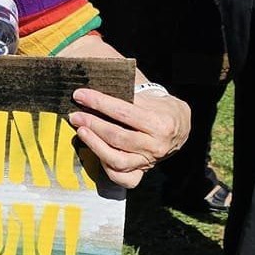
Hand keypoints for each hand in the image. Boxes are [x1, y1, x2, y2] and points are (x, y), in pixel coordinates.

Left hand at [67, 87, 190, 189]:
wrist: (180, 126)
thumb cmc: (158, 106)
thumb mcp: (149, 94)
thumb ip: (126, 88)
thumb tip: (99, 77)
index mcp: (159, 123)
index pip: (123, 112)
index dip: (99, 102)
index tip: (80, 95)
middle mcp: (156, 145)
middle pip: (117, 136)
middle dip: (92, 123)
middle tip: (75, 114)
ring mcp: (149, 161)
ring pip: (116, 159)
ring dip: (94, 144)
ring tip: (80, 130)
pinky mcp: (143, 172)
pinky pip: (122, 177)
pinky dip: (106, 167)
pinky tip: (95, 152)